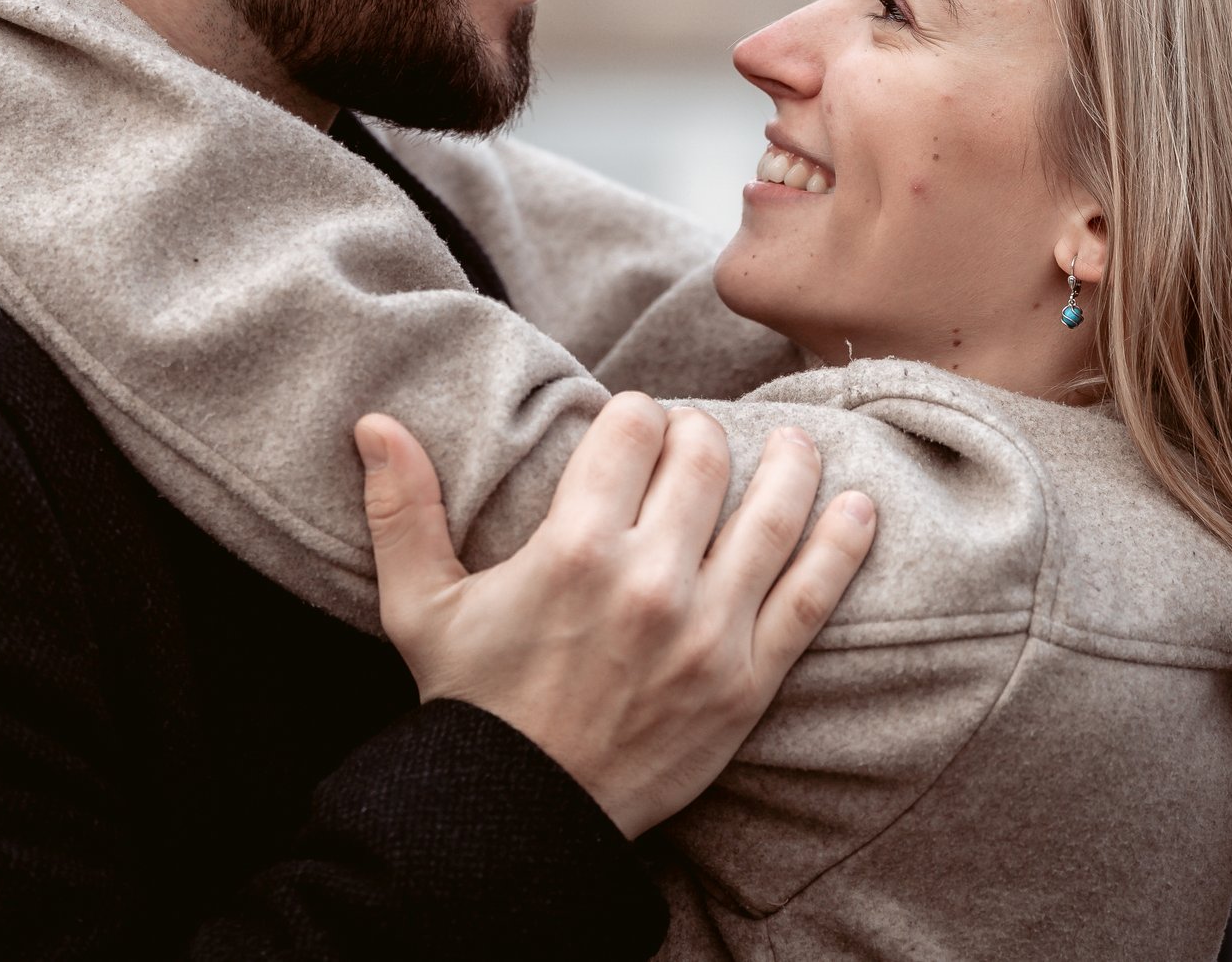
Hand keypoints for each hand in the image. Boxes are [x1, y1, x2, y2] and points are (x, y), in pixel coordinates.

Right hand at [356, 393, 874, 837]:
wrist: (525, 816)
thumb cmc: (472, 704)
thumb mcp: (421, 606)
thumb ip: (402, 509)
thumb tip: (373, 422)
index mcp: (573, 547)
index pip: (631, 430)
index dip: (635, 415)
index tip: (634, 425)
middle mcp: (648, 579)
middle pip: (704, 458)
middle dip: (700, 436)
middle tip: (694, 444)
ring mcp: (708, 630)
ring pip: (771, 513)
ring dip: (789, 465)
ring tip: (794, 445)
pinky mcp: (748, 680)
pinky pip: (812, 596)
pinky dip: (843, 545)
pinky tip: (859, 507)